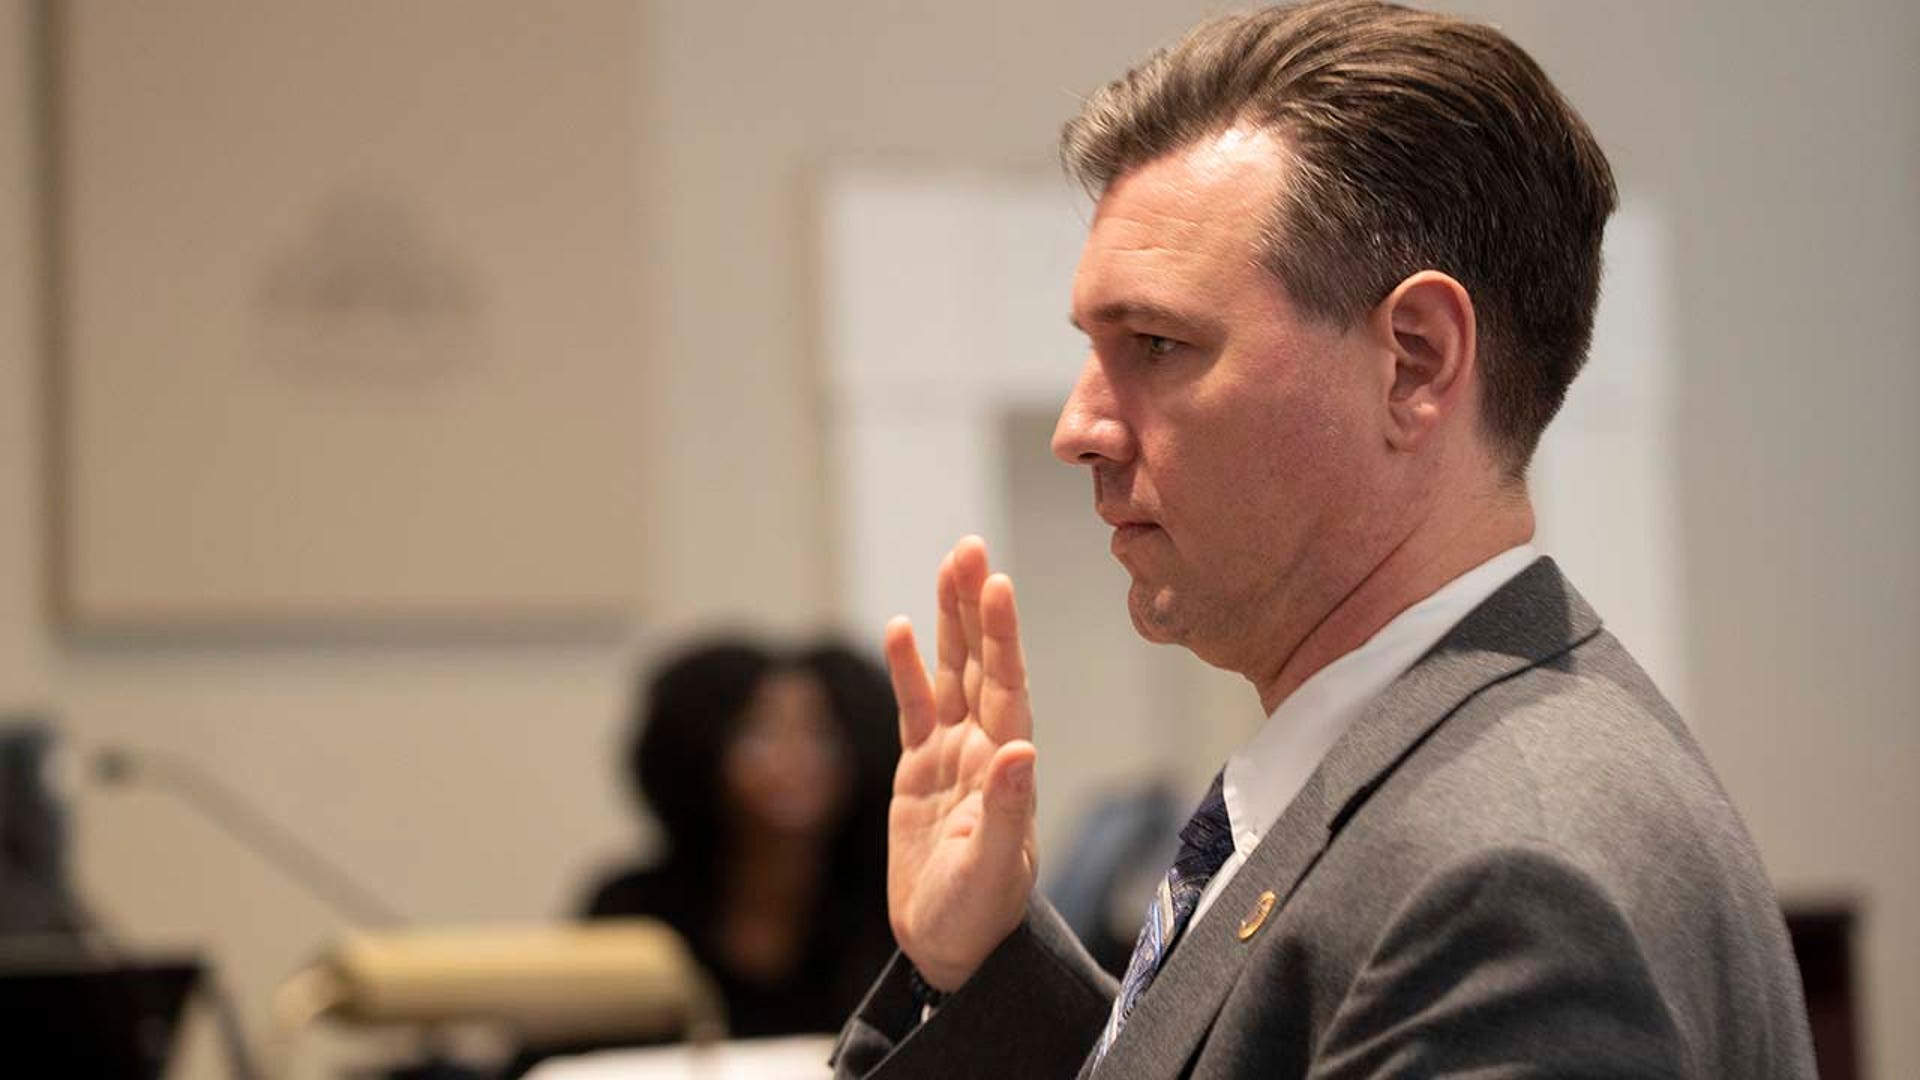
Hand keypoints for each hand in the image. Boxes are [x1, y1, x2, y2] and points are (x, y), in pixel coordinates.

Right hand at [883, 535, 1038, 991]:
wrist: (952, 947)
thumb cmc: (978, 916)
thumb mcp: (991, 871)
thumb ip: (1006, 812)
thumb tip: (1020, 752)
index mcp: (1007, 770)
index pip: (1006, 688)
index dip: (1001, 637)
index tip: (997, 587)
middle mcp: (985, 751)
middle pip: (981, 665)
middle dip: (975, 609)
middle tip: (969, 549)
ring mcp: (952, 757)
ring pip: (951, 675)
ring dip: (950, 624)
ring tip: (948, 566)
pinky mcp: (921, 770)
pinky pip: (915, 709)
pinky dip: (909, 670)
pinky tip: (903, 630)